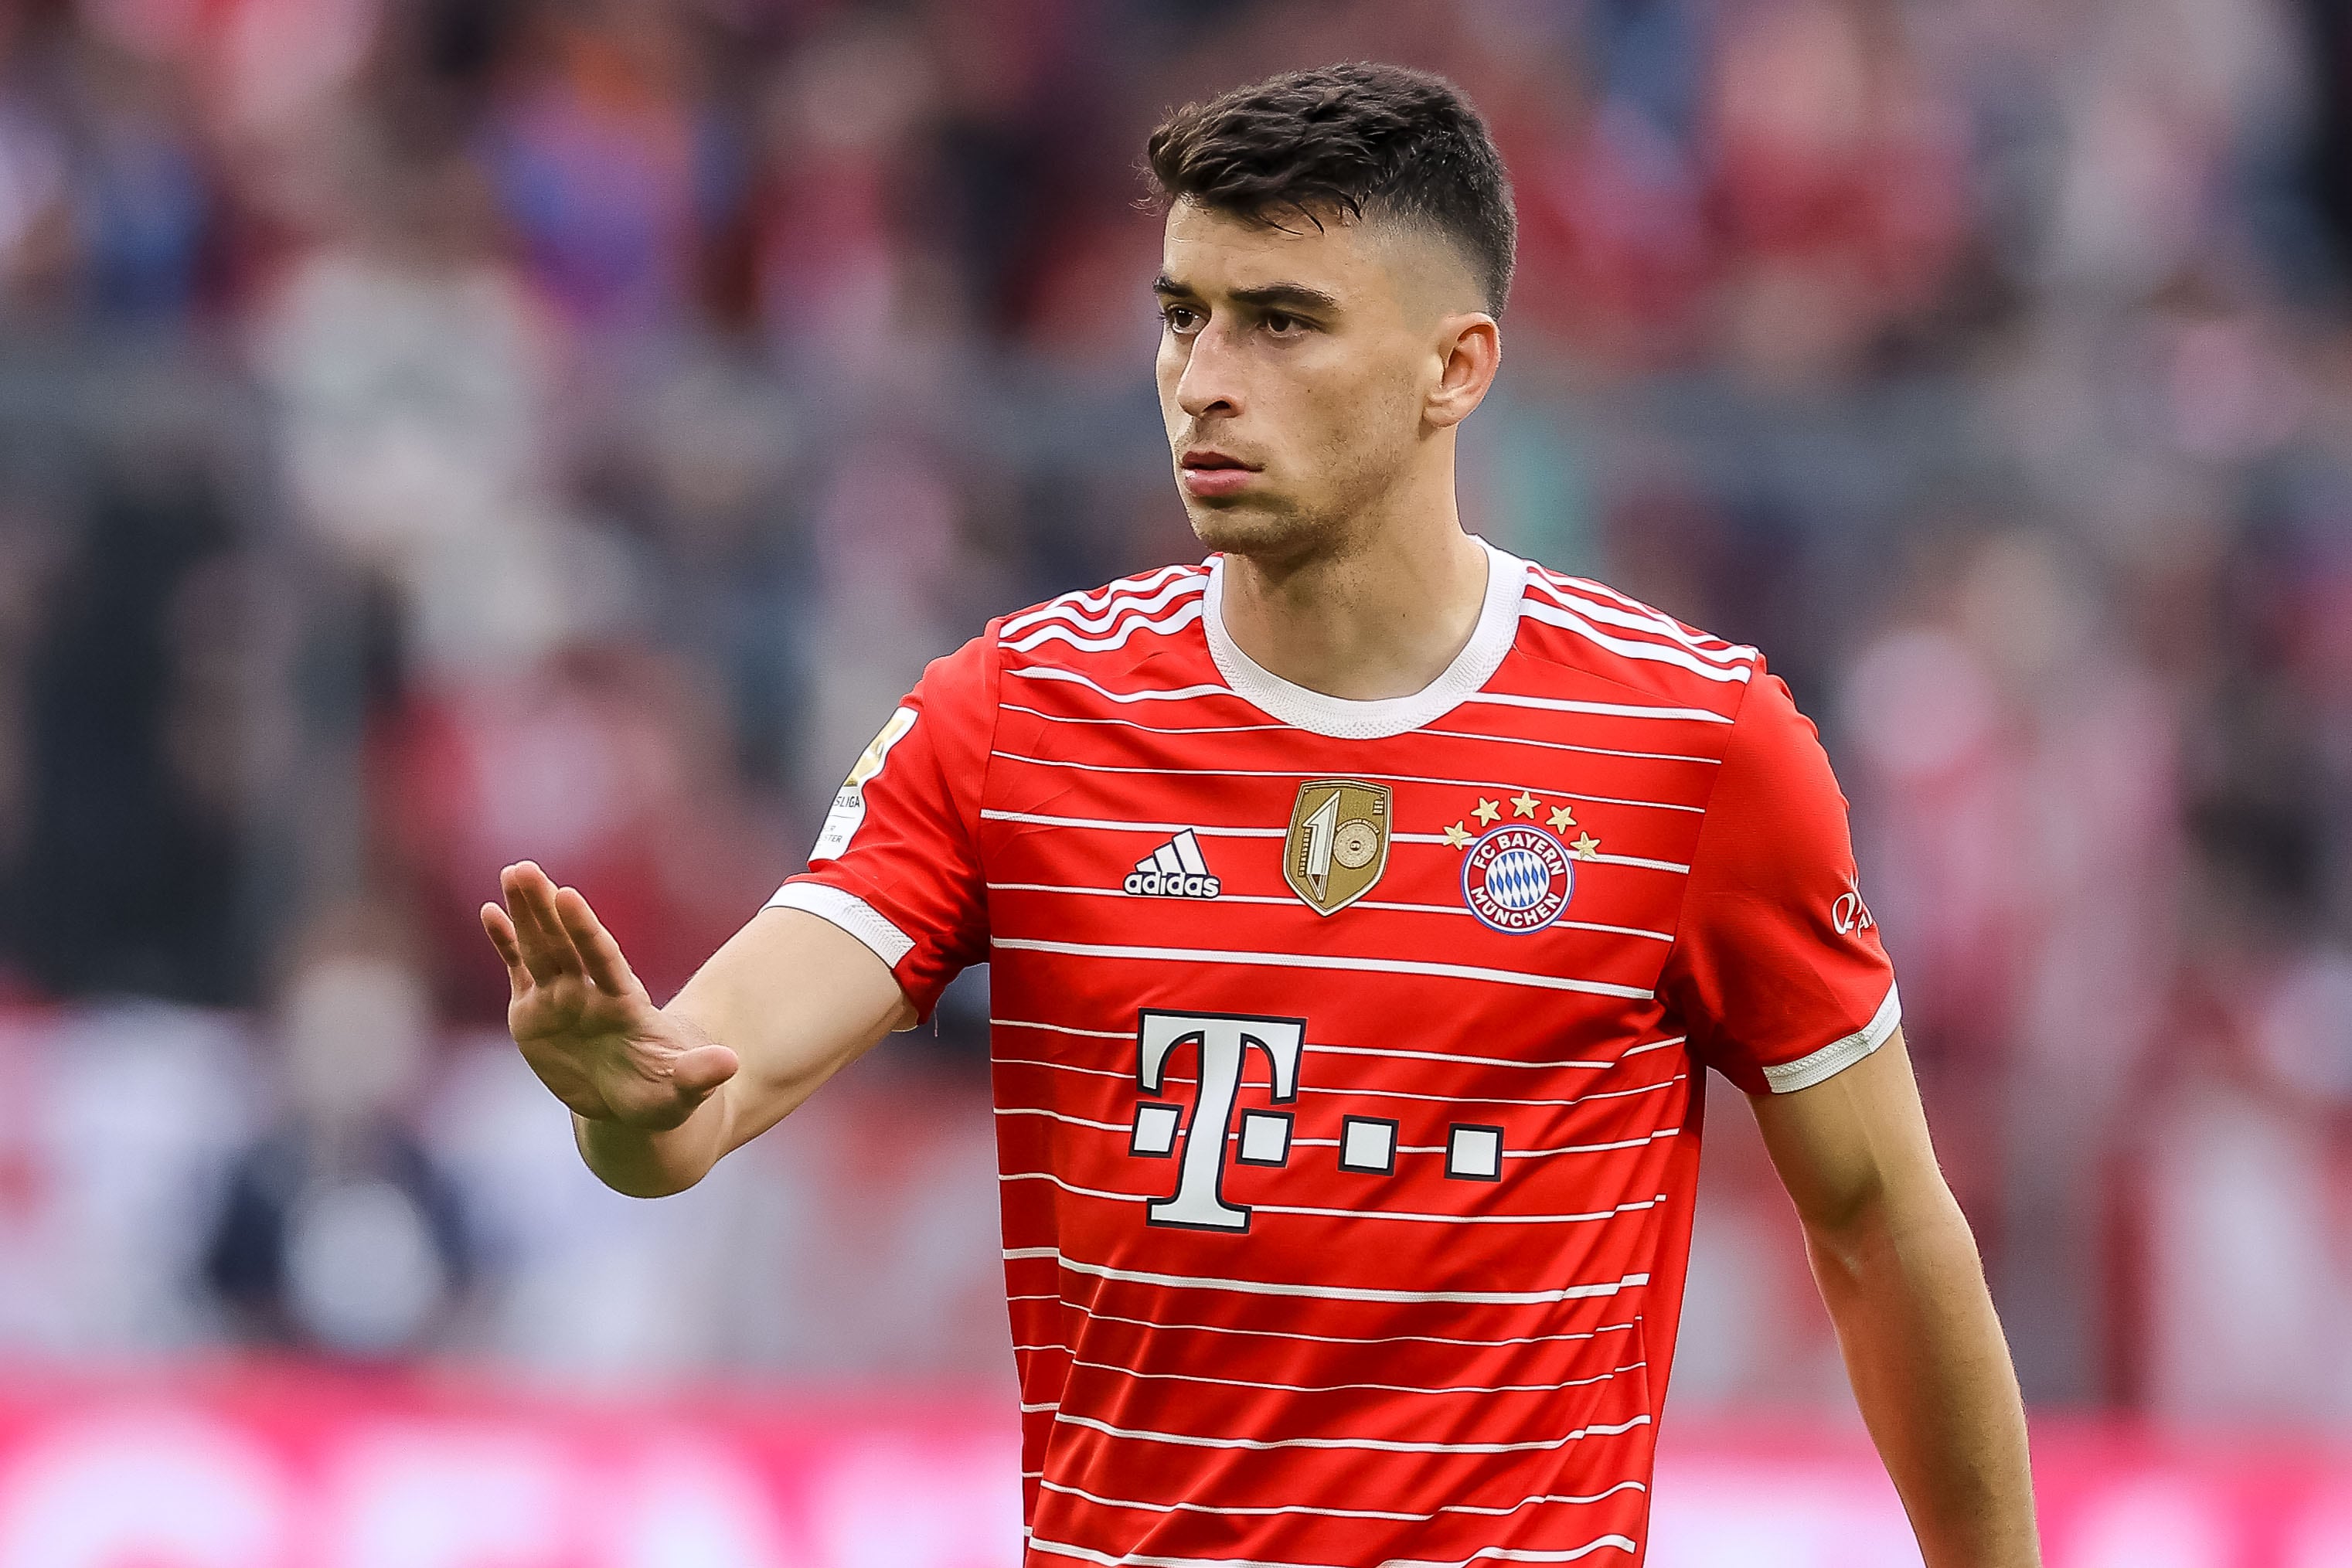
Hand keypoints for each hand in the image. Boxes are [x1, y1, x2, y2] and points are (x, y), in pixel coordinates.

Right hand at [481, 862, 739, 1129]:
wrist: (634, 1100)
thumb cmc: (664, 1093)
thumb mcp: (682, 1091)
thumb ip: (700, 1075)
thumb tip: (730, 1063)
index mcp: (623, 1006)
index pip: (603, 960)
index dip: (585, 930)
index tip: (569, 896)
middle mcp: (590, 993)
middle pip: (565, 944)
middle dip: (545, 907)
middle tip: (525, 869)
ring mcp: (562, 999)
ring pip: (540, 949)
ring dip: (525, 912)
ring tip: (513, 873)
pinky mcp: (536, 1011)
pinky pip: (519, 970)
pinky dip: (505, 943)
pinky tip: (490, 911)